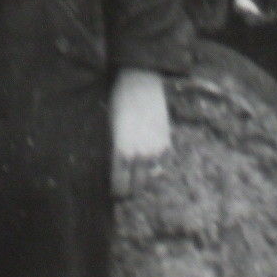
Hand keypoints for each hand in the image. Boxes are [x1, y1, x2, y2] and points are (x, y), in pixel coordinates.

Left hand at [110, 68, 171, 198]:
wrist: (140, 82)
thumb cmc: (118, 102)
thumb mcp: (110, 127)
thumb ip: (113, 149)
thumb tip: (114, 167)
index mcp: (122, 151)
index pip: (120, 183)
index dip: (116, 192)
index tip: (114, 195)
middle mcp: (140, 154)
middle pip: (136, 185)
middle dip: (129, 190)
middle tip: (124, 191)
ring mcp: (155, 150)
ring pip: (149, 176)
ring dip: (142, 179)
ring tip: (135, 178)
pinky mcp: (166, 143)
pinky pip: (159, 162)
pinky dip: (153, 164)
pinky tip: (146, 160)